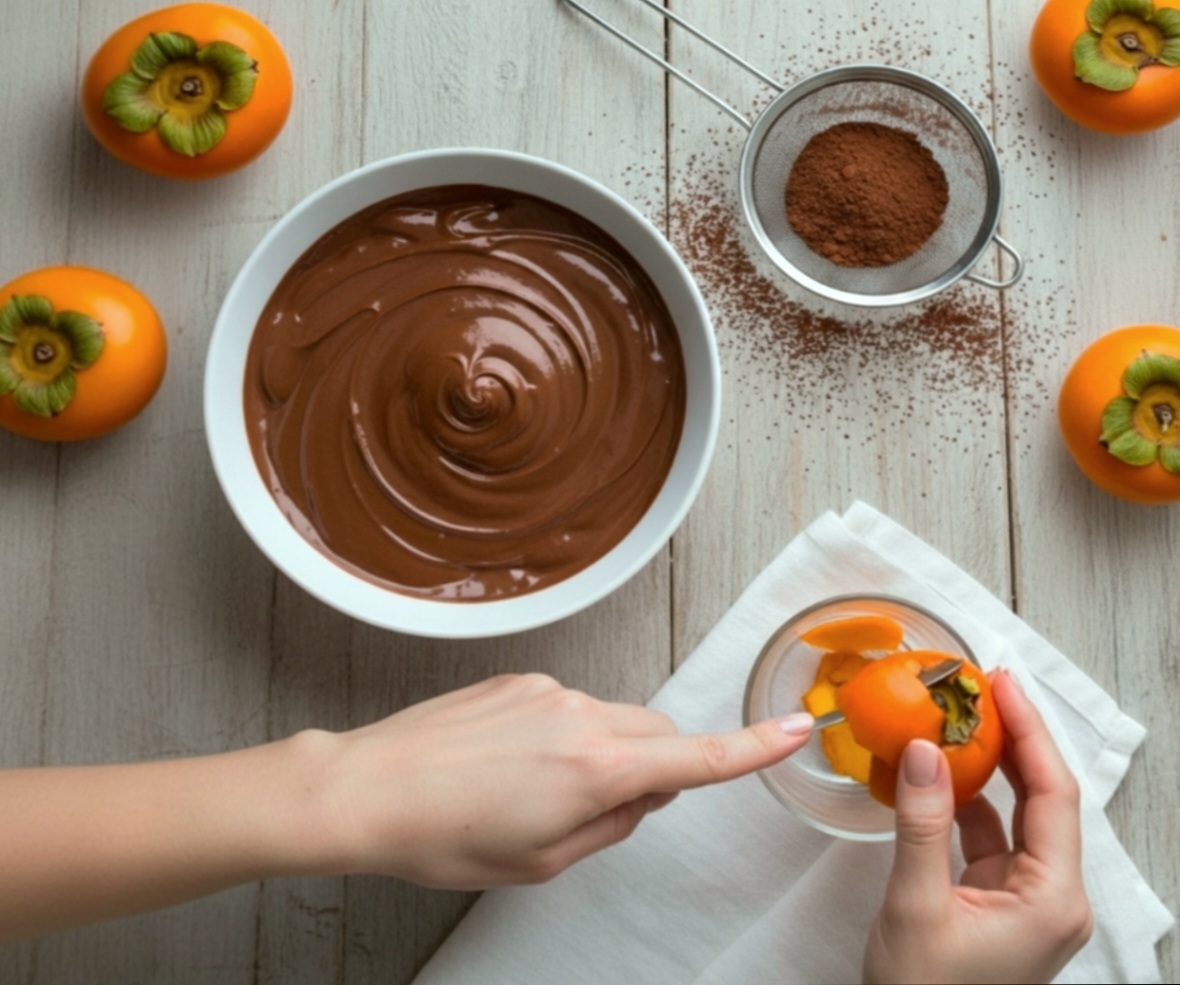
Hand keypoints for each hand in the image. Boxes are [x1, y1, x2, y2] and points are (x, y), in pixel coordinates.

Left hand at [311, 673, 812, 888]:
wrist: (368, 788)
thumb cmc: (446, 837)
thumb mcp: (544, 860)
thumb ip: (614, 823)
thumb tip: (646, 793)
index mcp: (596, 768)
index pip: (697, 756)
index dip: (754, 747)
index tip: (795, 728)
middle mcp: (579, 714)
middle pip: (655, 731)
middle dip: (651, 765)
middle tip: (599, 808)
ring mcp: (546, 688)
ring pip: (610, 718)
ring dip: (600, 751)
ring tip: (530, 790)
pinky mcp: (517, 677)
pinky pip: (566, 705)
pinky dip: (561, 734)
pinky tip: (509, 764)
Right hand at [863, 670, 1091, 983]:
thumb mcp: (915, 905)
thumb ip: (921, 824)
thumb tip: (922, 751)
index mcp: (1052, 899)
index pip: (1052, 794)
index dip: (1029, 732)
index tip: (1001, 685)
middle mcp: (1051, 896)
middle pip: (1042, 798)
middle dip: (1014, 739)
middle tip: (981, 689)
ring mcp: (1025, 899)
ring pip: (1015, 814)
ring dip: (988, 767)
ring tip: (960, 719)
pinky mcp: (997, 902)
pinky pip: (989, 836)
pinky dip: (964, 802)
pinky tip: (938, 774)